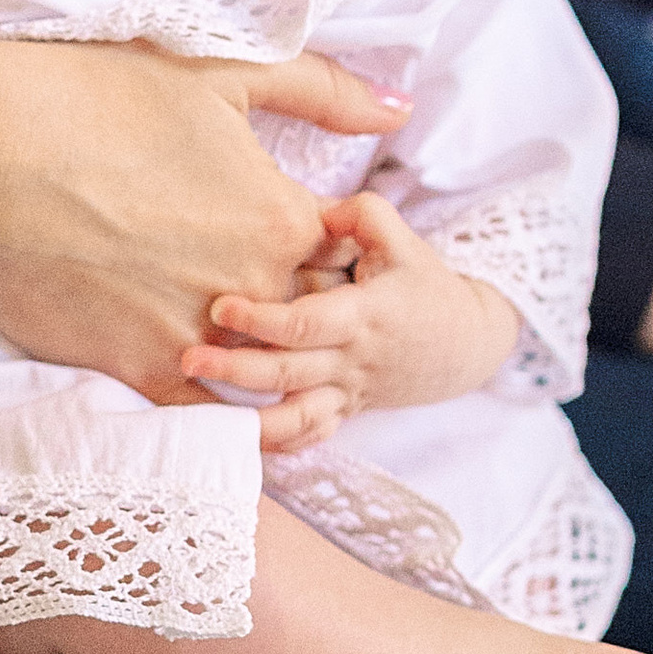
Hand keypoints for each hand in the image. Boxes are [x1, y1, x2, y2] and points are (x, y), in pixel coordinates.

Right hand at [0, 39, 409, 401]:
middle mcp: (253, 290)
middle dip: (314, 320)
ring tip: (267, 363)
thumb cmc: (95, 100)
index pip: (347, 262)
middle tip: (291, 312)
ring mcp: (198, 340)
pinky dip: (232, 421)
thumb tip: (400, 109)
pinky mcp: (140, 374)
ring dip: (277, 373)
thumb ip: (322, 90)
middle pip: (315, 325)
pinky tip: (236, 417)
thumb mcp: (220, 75)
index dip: (339, 260)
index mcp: (283, 219)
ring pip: (269, 379)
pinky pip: (211, 420)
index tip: (315, 253)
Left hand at [182, 191, 518, 445]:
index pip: (306, 324)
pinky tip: (236, 439)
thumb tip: (317, 210)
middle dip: (235, 369)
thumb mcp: (402, 240)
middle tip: (189, 357)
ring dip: (249, 421)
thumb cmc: (424, 285)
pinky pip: (310, 436)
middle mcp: (353, 360)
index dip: (261, 319)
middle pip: (288, 373)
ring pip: (297, 418)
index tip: (220, 306)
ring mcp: (348, 391)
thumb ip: (363, 215)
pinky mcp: (345, 410)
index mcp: (364, 316)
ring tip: (203, 413)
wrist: (463, 344)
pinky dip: (277, 443)